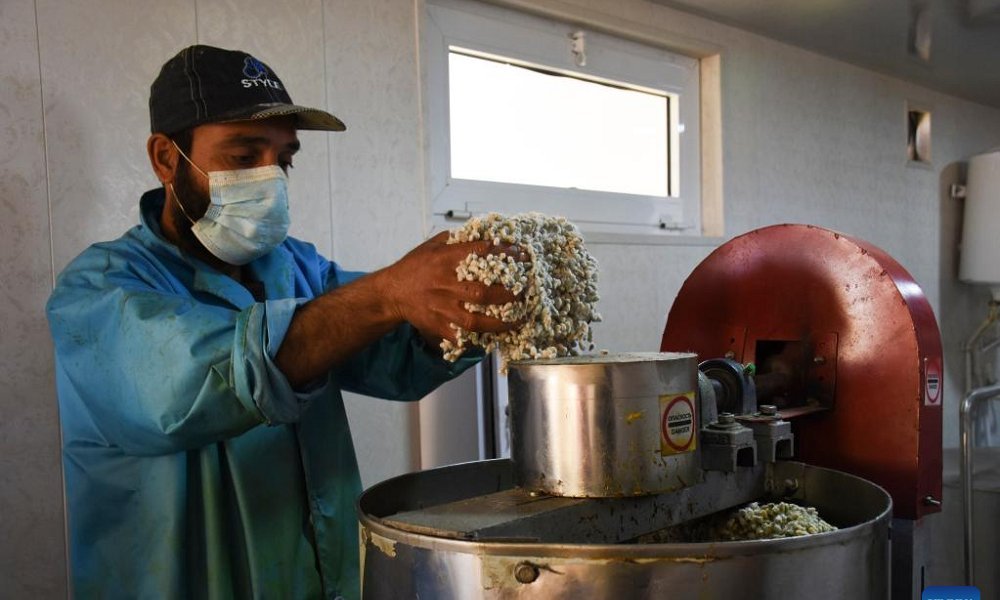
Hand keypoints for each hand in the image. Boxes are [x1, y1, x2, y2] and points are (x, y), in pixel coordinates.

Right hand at [376, 231, 523, 343]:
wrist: (391, 293)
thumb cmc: (415, 266)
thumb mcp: (432, 245)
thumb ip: (457, 239)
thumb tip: (486, 234)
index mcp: (444, 260)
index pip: (480, 253)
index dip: (505, 254)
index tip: (522, 255)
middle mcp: (444, 284)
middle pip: (482, 291)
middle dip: (508, 293)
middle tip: (524, 292)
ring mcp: (441, 308)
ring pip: (475, 319)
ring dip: (500, 322)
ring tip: (518, 320)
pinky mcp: (438, 326)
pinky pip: (462, 336)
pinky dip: (479, 339)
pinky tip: (495, 337)